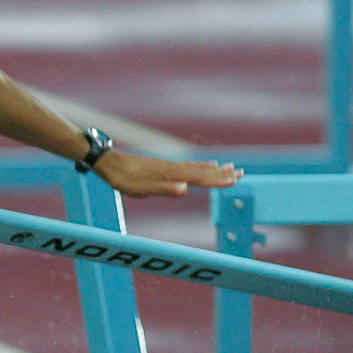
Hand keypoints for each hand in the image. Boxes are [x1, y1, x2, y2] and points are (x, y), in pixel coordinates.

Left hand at [95, 150, 241, 197]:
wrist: (110, 164)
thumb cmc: (124, 179)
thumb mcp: (141, 189)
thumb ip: (163, 190)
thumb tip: (185, 189)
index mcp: (171, 175)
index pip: (199, 178)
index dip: (217, 180)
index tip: (234, 181)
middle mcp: (174, 168)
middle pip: (203, 171)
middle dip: (222, 173)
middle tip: (242, 173)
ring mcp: (170, 166)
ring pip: (198, 167)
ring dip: (215, 169)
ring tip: (232, 167)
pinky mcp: (165, 166)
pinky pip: (189, 165)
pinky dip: (202, 165)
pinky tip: (208, 163)